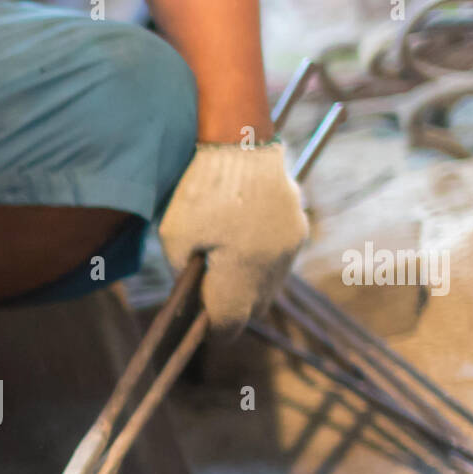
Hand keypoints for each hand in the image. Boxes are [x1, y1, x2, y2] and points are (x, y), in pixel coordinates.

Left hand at [159, 142, 307, 335]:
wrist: (241, 142)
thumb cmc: (201, 190)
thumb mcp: (174, 236)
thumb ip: (182, 273)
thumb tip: (191, 292)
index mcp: (240, 274)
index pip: (230, 323)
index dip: (213, 331)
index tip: (202, 329)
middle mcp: (272, 267)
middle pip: (254, 308)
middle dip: (233, 308)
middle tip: (210, 296)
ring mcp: (289, 248)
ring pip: (270, 285)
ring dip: (250, 285)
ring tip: (226, 266)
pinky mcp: (298, 228)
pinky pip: (280, 259)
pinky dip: (262, 261)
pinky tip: (243, 242)